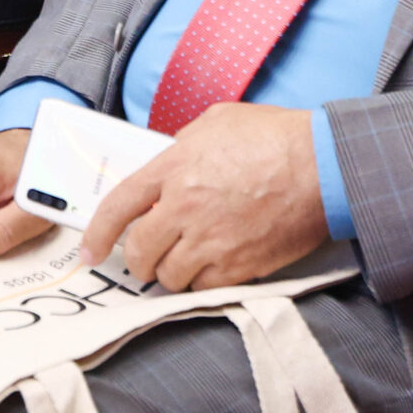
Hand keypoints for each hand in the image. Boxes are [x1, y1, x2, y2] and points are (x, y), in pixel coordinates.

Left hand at [89, 104, 327, 290]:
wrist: (323, 165)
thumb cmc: (274, 137)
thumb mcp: (214, 123)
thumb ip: (181, 147)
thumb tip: (169, 168)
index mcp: (173, 168)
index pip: (118, 206)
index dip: (97, 234)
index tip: (89, 252)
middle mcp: (185, 208)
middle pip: (139, 252)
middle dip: (138, 259)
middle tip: (148, 256)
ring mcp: (212, 240)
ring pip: (169, 277)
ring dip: (171, 272)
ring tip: (186, 258)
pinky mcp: (240, 266)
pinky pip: (203, 289)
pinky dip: (202, 283)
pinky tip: (213, 266)